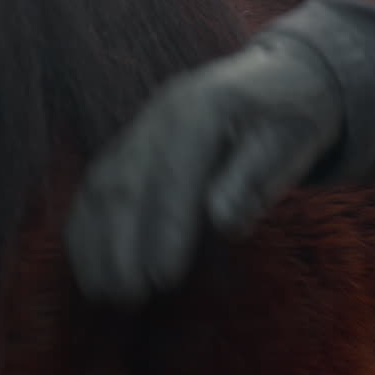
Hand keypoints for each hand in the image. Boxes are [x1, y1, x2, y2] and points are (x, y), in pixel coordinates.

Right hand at [63, 33, 344, 305]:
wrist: (272, 78)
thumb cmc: (288, 117)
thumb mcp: (289, 140)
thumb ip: (253, 178)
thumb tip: (222, 221)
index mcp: (204, 106)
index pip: (176, 170)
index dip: (166, 225)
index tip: (163, 277)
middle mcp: (161, 113)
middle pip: (129, 180)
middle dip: (122, 242)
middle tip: (128, 295)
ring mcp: (140, 127)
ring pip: (103, 183)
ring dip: (95, 240)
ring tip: (101, 291)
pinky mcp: (128, 144)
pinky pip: (96, 184)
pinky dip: (85, 225)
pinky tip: (85, 263)